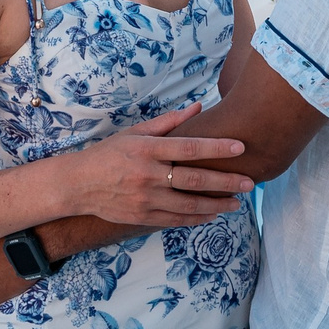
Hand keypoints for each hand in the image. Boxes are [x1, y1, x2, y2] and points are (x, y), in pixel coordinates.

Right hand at [53, 102, 255, 229]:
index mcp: (147, 150)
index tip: (240, 146)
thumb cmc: (109, 154)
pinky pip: (176, 220)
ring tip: (238, 202)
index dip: (217, 147)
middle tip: (250, 182)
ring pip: (189, 205)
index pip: (189, 148)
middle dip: (226, 181)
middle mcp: (148, 175)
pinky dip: (197, 218)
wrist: (78, 184)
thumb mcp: (135, 133)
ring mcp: (145, 199)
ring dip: (217, 204)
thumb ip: (169, 123)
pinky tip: (213, 214)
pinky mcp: (142, 218)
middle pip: (195, 179)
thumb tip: (199, 107)